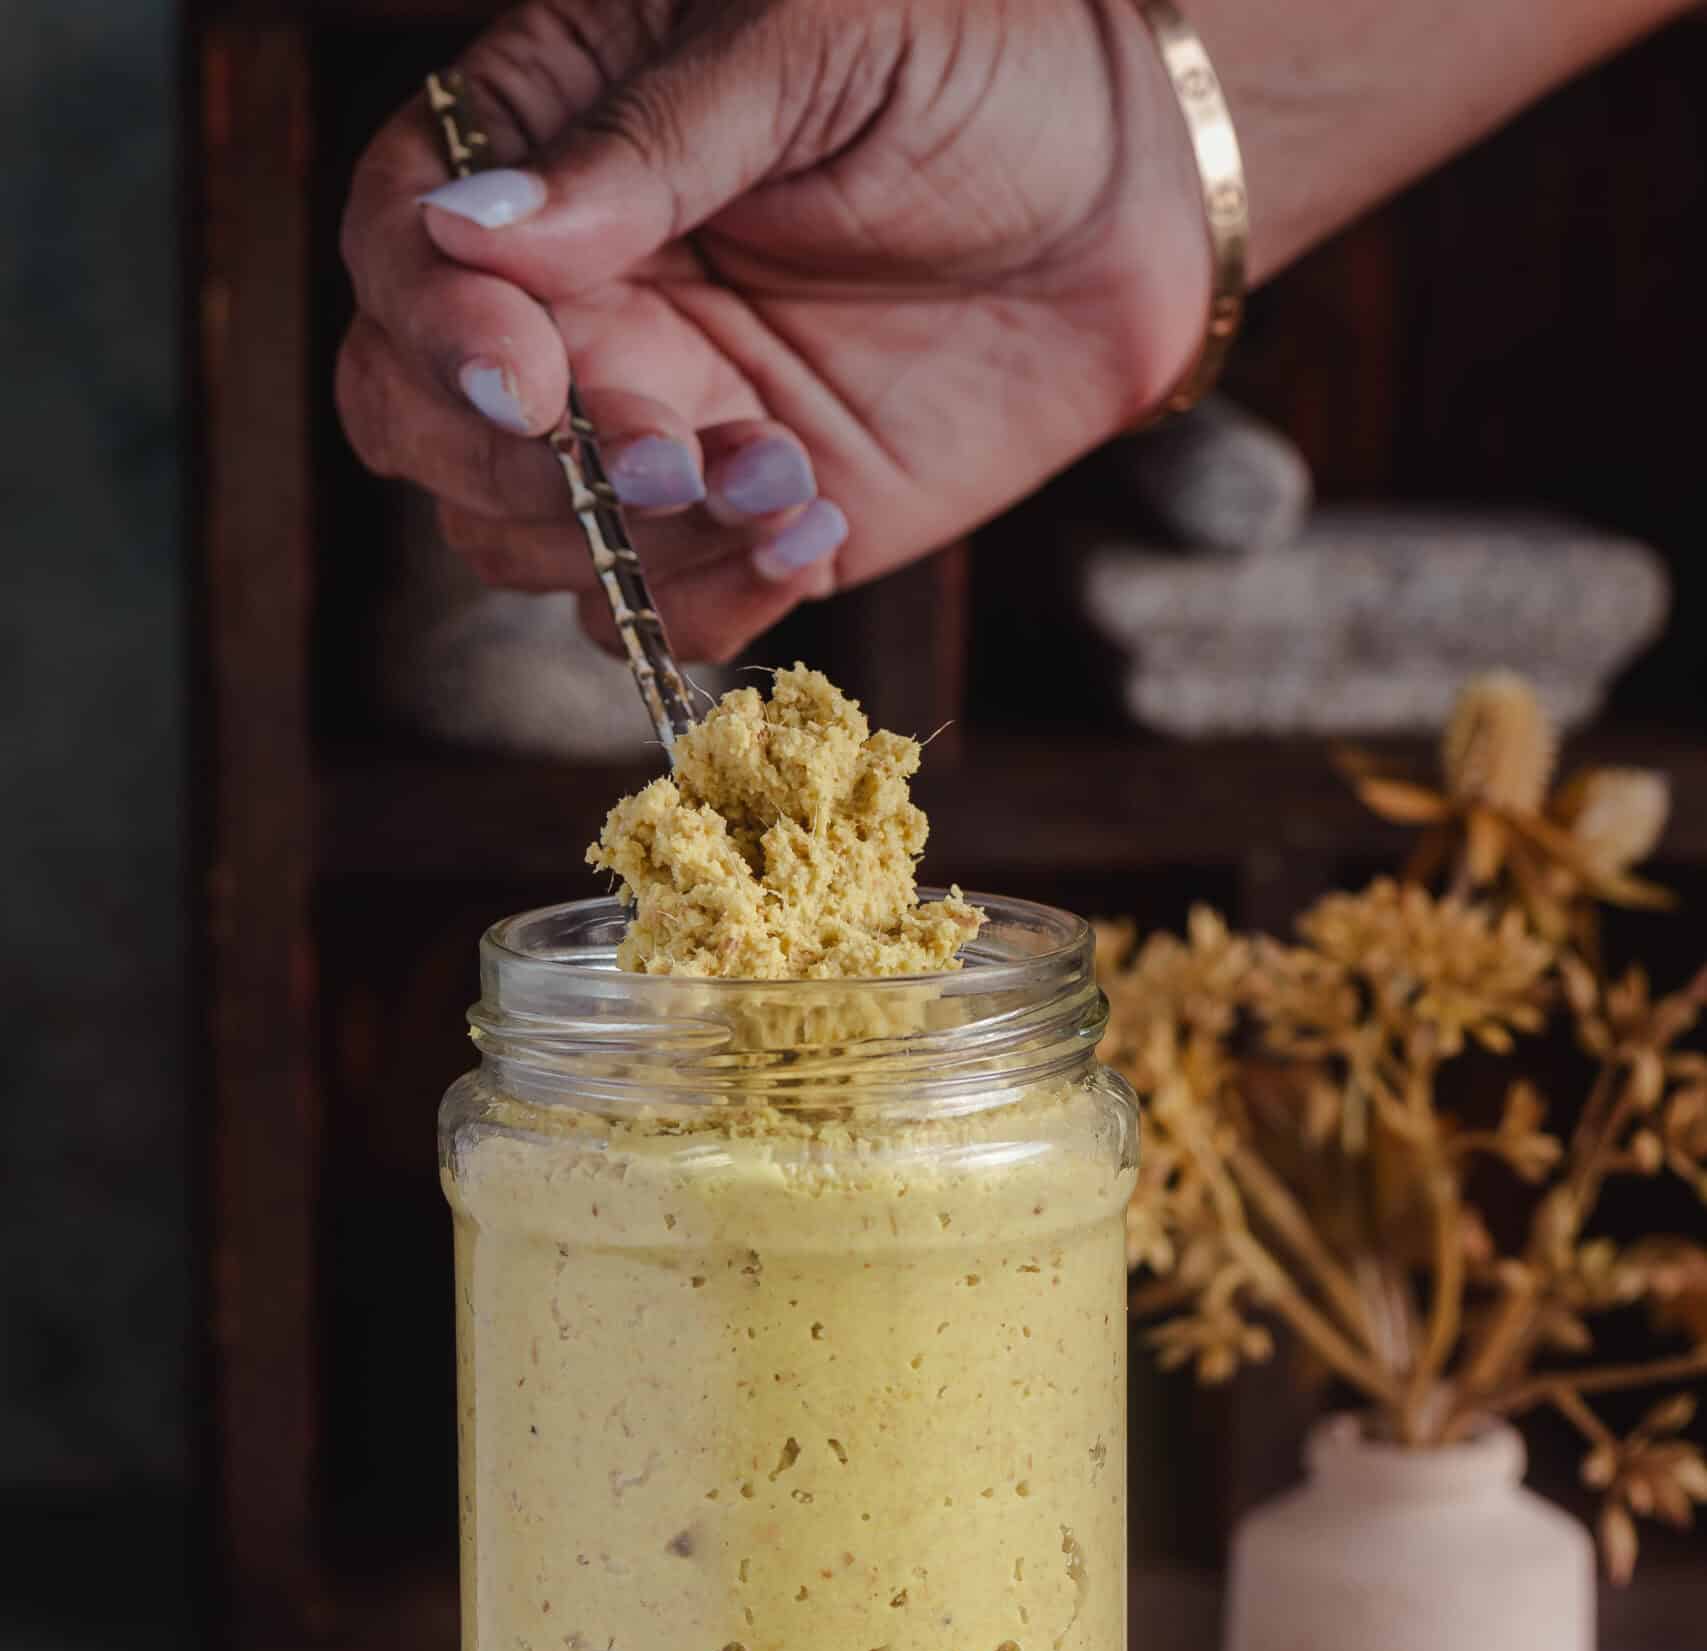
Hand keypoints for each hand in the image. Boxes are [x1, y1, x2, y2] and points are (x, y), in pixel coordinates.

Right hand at [336, 0, 1210, 661]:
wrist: (1134, 196)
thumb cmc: (979, 66)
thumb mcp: (813, 48)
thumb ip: (649, 143)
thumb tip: (480, 236)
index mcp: (552, 144)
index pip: (400, 243)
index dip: (432, 326)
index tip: (526, 377)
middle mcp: (570, 300)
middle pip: (414, 419)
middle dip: (514, 468)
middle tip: (661, 456)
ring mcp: (643, 425)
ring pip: (522, 542)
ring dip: (639, 540)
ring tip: (783, 469)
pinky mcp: (731, 526)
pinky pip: (656, 614)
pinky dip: (716, 600)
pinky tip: (816, 520)